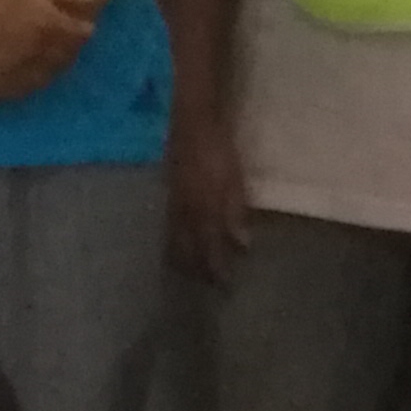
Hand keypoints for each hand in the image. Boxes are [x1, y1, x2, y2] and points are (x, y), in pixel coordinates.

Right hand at [166, 106, 252, 281]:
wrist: (191, 122)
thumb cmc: (217, 151)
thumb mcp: (233, 182)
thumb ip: (235, 213)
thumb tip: (242, 245)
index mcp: (202, 213)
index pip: (209, 251)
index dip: (217, 270)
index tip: (224, 287)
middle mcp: (184, 215)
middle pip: (188, 253)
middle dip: (197, 271)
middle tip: (206, 285)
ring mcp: (173, 205)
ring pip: (175, 243)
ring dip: (182, 260)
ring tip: (188, 272)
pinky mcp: (168, 194)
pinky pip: (170, 228)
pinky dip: (174, 242)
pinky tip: (178, 242)